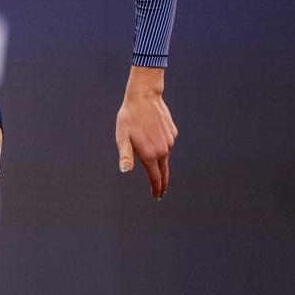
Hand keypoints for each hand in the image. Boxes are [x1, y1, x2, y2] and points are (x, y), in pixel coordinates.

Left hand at [116, 67, 176, 198]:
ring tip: (151, 163)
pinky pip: (166, 144)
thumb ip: (125, 156)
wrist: (144, 98)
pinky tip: (153, 138)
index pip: (155, 177)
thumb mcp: (122, 138)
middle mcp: (163, 150)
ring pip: (164, 157)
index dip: (155, 188)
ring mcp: (170, 141)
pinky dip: (161, 147)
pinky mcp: (173, 133)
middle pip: (163, 171)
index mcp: (149, 154)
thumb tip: (125, 171)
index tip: (156, 196)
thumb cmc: (128, 118)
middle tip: (160, 193)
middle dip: (161, 183)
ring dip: (159, 163)